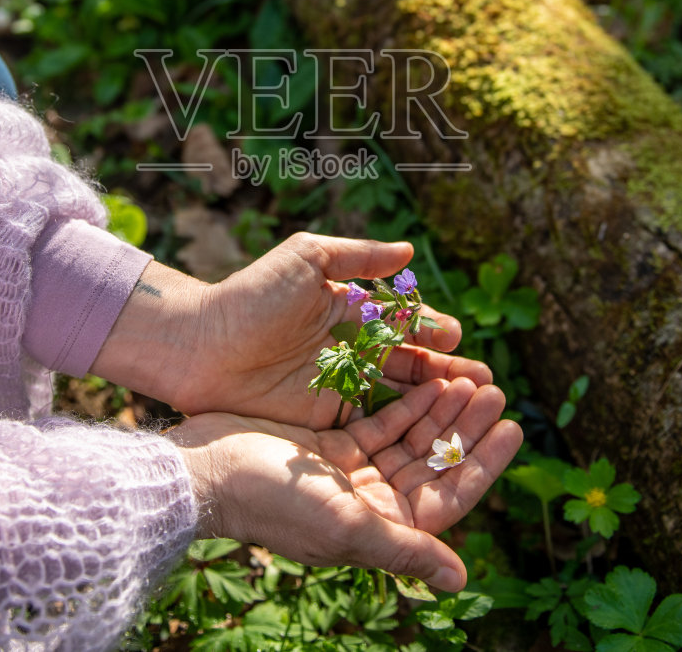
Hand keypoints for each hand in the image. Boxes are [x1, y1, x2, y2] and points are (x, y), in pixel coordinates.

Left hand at [92, 232, 493, 426]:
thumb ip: (357, 258)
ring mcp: (337, 386)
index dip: (430, 330)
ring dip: (434, 400)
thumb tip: (408, 250)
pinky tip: (432, 430)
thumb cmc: (249, 296)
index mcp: (345, 309)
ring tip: (470, 407)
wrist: (198, 347)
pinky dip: (402, 425)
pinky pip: (370, 421)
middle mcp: (347, 349)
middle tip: (483, 382)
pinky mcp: (323, 418)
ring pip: (396, 394)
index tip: (457, 338)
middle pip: (407, 362)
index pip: (401, 321)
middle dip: (445, 371)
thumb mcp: (305, 260)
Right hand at [168, 377, 522, 591]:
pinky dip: (406, 401)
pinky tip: (429, 376)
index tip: (513, 427)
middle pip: (434, 461)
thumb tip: (460, 580)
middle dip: (466, 427)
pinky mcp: (330, 443)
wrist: (205, 469)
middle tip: (496, 389)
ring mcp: (351, 472)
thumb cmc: (274, 502)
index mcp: (380, 528)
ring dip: (440, 409)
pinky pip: (380, 420)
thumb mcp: (346, 524)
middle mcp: (371, 503)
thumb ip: (405, 550)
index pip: (448, 495)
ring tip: (470, 376)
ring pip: (411, 437)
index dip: (483, 463)